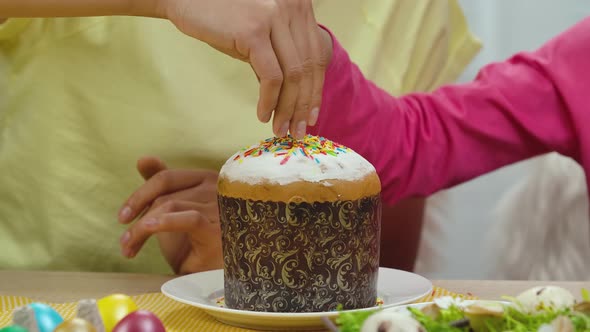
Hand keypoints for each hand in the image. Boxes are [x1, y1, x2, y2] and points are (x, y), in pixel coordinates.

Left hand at [118, 156, 222, 273]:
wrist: (218, 277)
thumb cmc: (200, 243)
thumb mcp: (178, 212)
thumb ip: (164, 186)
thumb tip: (143, 158)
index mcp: (208, 180)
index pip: (166, 178)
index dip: (140, 195)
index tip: (123, 217)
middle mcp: (217, 189)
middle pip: (165, 195)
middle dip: (137, 218)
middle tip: (124, 242)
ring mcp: (219, 208)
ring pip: (169, 207)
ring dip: (141, 230)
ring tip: (129, 250)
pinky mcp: (218, 229)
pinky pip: (187, 219)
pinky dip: (164, 222)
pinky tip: (146, 230)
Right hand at [162, 0, 332, 138]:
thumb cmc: (220, 15)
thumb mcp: (259, 32)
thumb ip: (278, 56)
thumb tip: (291, 96)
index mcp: (299, 4)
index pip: (317, 55)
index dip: (316, 89)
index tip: (311, 115)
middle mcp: (293, 7)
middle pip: (309, 67)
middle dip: (304, 105)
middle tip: (298, 131)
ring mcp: (275, 17)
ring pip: (293, 75)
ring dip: (288, 108)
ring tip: (281, 129)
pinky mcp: (254, 31)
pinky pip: (271, 76)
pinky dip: (269, 101)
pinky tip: (263, 114)